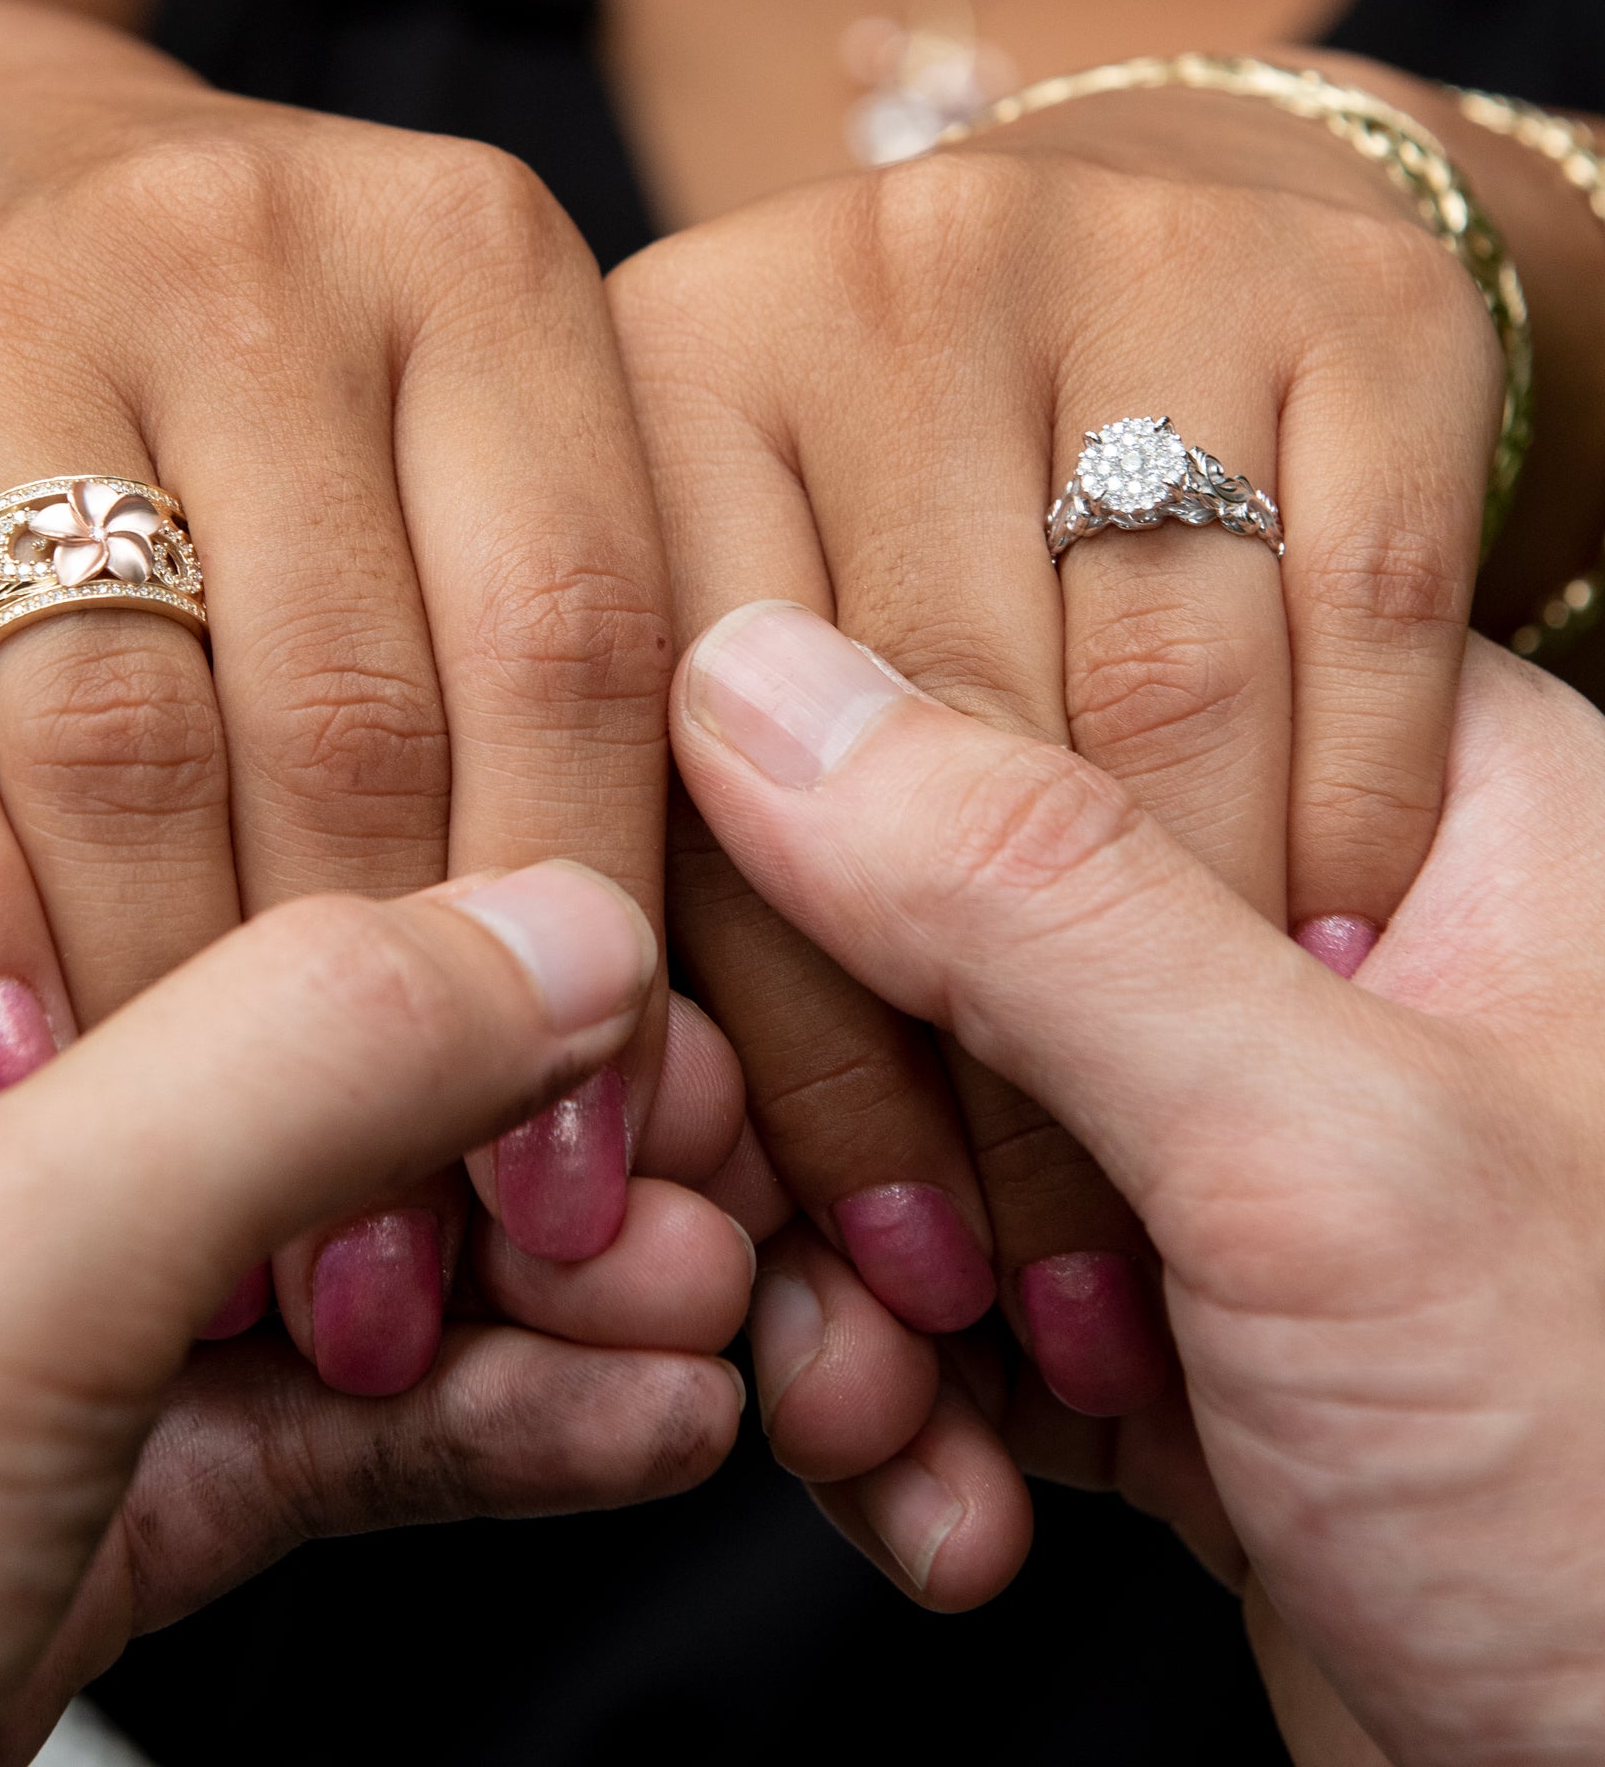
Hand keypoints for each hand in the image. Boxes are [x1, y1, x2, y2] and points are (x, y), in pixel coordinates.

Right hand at [0, 0, 681, 1384]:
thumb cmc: (256, 384)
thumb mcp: (448, 452)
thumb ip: (560, 685)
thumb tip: (624, 1023)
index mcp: (483, 266)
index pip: (586, 640)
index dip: (592, 939)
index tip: (587, 1180)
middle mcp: (262, 250)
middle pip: (362, 712)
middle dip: (390, 1039)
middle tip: (406, 1279)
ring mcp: (11, 309)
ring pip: (129, 735)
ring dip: (182, 1029)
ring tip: (229, 1250)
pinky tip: (24, 1084)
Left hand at [0, 729, 743, 1764]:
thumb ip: (298, 1066)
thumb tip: (571, 935)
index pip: (131, 757)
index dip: (385, 814)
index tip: (585, 892)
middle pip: (265, 1003)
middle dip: (504, 1092)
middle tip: (684, 1133)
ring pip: (316, 1213)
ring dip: (529, 1264)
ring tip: (702, 1294)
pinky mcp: (63, 1476)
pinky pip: (313, 1399)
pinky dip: (483, 1408)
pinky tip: (638, 1415)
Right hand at [611, 63, 1504, 1425]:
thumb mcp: (1332, 1163)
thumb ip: (1036, 904)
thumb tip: (764, 688)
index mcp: (1419, 800)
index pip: (1048, 662)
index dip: (842, 789)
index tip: (722, 923)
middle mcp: (1301, 947)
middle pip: (923, 907)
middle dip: (805, 1102)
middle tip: (742, 1212)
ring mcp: (1207, 1134)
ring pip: (889, 1110)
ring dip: (828, 1276)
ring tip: (872, 1403)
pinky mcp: (1138, 1309)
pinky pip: (920, 1283)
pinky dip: (886, 1388)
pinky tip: (935, 1480)